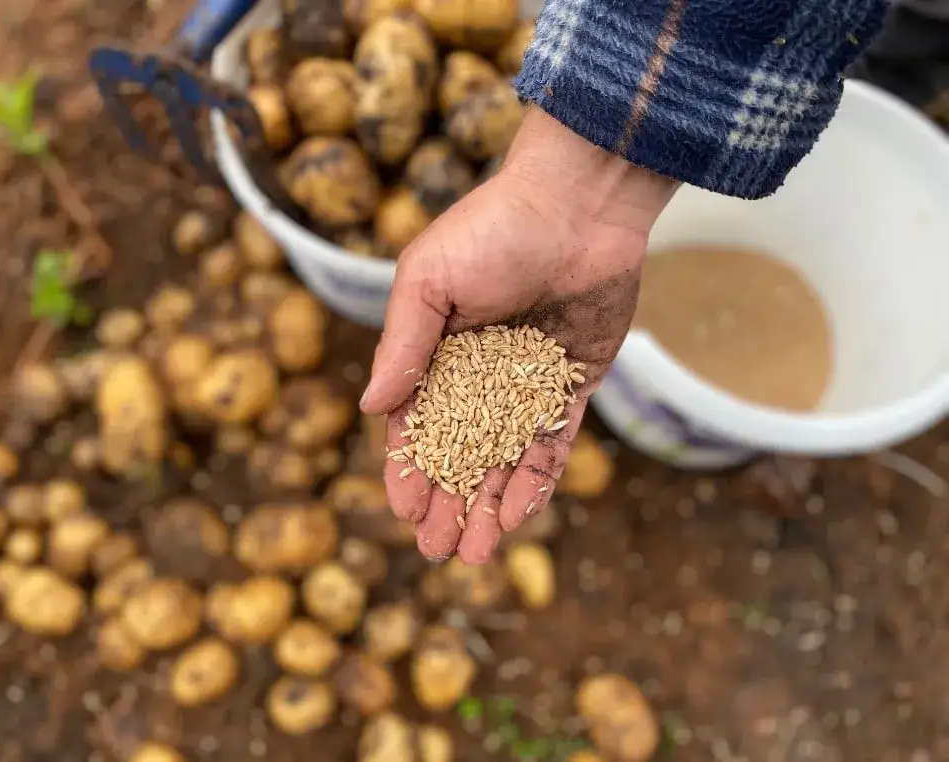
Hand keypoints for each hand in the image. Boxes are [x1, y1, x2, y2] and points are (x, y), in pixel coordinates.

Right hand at [359, 108, 678, 563]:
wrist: (579, 202)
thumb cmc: (493, 230)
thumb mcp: (430, 280)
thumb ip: (404, 345)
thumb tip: (371, 408)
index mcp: (437, 349)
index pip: (419, 423)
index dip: (411, 470)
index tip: (404, 512)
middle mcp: (481, 371)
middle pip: (462, 452)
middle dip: (450, 503)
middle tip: (439, 553)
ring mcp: (529, 380)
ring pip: (507, 457)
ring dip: (492, 504)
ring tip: (478, 553)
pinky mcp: (574, 382)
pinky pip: (555, 440)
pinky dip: (538, 477)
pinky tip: (521, 514)